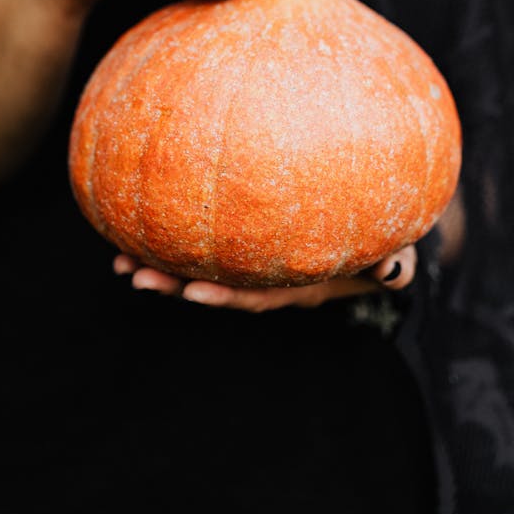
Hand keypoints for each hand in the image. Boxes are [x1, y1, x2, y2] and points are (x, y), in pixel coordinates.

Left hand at [112, 245, 416, 312]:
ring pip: (201, 271)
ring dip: (161, 269)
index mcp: (296, 287)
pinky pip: (205, 243)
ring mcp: (254, 266)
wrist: (370, 245)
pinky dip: (174, 236)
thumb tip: (393, 270)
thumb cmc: (381, 246)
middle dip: (173, 285)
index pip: (255, 295)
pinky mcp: (243, 246)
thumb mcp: (393, 255)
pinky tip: (140, 218)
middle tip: (133, 275)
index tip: (192, 293)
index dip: (225, 296)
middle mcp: (267, 282)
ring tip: (119, 260)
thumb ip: (395, 264)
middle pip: (215, 288)